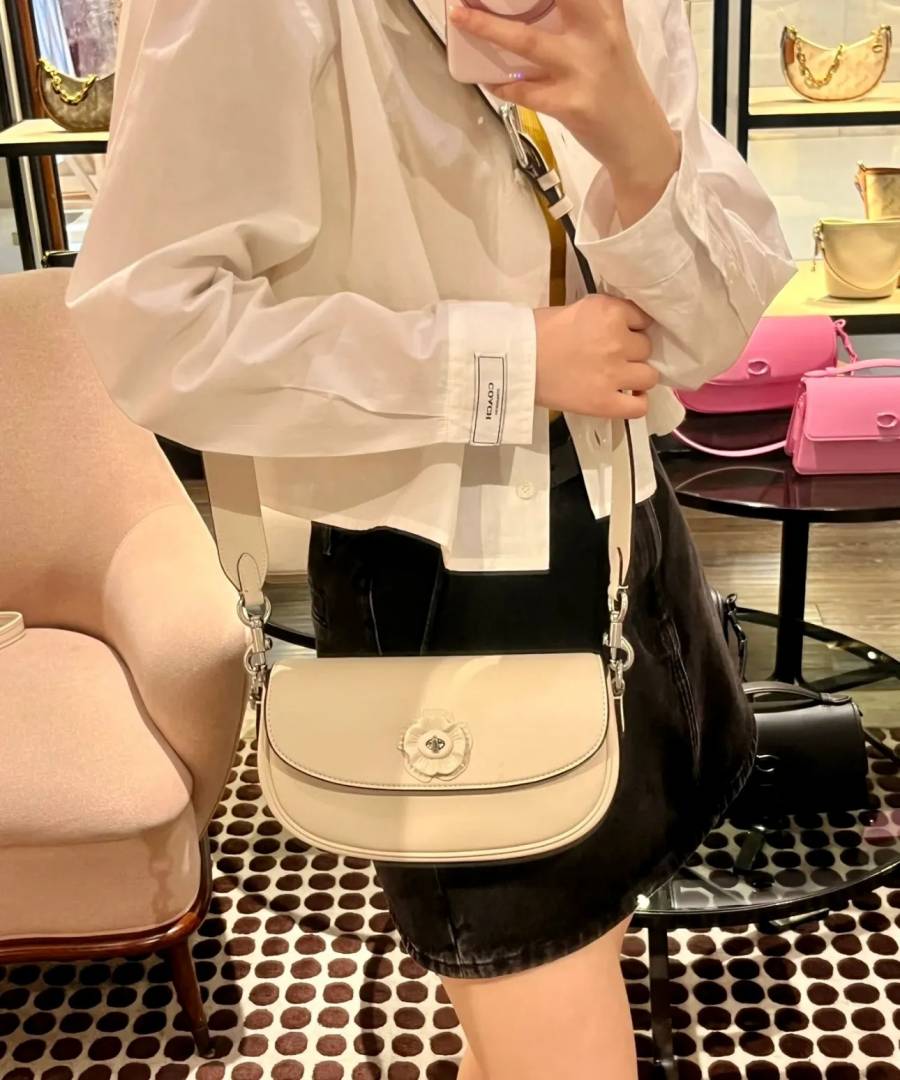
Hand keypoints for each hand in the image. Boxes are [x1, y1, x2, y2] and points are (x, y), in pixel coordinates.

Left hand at [447, 0, 680, 225]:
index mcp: (607, 13)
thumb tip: (549, 4)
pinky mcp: (572, 105)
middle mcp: (599, 34)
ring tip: (459, 17)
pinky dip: (502, 86)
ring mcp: (585, 70)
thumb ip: (592, 8)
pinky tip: (488, 80)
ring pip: (527, 41)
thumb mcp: (612, 37)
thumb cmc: (617, 85)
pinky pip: (525, 92)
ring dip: (487, 28)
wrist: (639, 140)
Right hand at [534, 295, 658, 419]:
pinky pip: (639, 406)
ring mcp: (614, 374)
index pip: (642, 318)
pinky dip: (637, 402)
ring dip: (637, 376)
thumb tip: (621, 329)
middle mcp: (618, 340)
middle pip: (646, 347)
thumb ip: (603, 317)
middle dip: (632, 351)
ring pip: (649, 376)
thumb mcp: (577, 309)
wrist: (514, 361)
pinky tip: (628, 397)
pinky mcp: (605, 402)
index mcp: (609, 312)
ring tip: (619, 378)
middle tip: (611, 356)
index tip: (621, 334)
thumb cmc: (536, 332)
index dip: (632, 328)